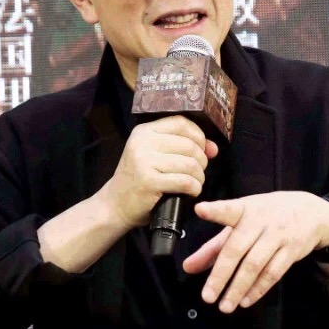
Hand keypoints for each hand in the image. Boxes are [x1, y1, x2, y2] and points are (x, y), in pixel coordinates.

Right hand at [97, 116, 218, 230]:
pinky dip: (194, 188)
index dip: (199, 136)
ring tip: (194, 183)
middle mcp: (143, 143)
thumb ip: (182, 147)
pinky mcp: (149, 182)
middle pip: (189, 145)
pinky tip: (190, 192)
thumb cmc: (139, 179)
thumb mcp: (154, 155)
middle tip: (198, 172)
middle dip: (201, 161)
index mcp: (144, 131)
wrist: (115, 204)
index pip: (181, 123)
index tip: (205, 149)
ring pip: (190, 164)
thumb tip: (213, 148)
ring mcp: (144, 162)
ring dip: (199, 177)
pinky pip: (185, 181)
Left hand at [183, 192, 328, 311]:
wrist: (311, 211)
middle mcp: (261, 221)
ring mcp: (278, 236)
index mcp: (245, 210)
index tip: (200, 210)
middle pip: (237, 249)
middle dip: (221, 275)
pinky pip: (273, 273)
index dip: (215, 210)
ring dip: (239, 288)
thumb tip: (188, 267)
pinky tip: (246, 300)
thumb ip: (214, 246)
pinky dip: (258, 289)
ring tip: (225, 306)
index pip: (229, 209)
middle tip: (207, 296)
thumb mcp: (241, 223)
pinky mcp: (292, 251)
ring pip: (256, 265)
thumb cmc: (268, 215)